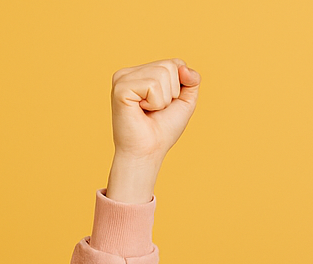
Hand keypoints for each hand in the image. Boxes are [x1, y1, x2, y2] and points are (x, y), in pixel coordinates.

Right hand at [106, 59, 200, 202]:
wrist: (148, 151)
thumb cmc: (163, 129)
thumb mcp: (185, 102)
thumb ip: (191, 81)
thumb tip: (185, 68)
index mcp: (142, 72)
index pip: (175, 63)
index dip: (180, 87)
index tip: (166, 104)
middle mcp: (130, 72)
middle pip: (170, 66)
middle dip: (172, 93)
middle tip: (156, 109)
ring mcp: (123, 77)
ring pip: (162, 74)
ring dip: (163, 100)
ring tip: (149, 110)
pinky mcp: (120, 86)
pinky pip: (153, 85)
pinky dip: (155, 103)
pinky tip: (141, 110)